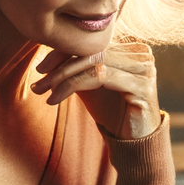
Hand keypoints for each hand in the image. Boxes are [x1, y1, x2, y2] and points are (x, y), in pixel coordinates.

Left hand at [31, 40, 161, 139]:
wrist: (134, 142)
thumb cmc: (112, 112)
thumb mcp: (90, 85)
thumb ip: (77, 68)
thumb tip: (47, 57)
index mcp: (131, 48)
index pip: (92, 43)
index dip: (63, 51)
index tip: (41, 68)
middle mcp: (141, 54)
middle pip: (92, 51)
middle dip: (60, 65)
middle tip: (39, 82)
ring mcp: (144, 68)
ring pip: (94, 62)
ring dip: (63, 76)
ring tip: (44, 91)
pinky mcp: (142, 85)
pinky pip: (100, 76)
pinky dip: (73, 85)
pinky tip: (56, 98)